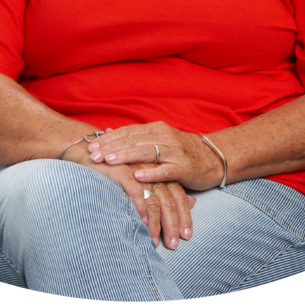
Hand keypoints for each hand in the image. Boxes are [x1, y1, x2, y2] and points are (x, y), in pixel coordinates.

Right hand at [62, 150, 194, 249]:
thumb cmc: (119, 165)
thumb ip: (169, 187)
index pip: (178, 193)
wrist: (89, 149)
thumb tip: (192, 202)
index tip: (187, 235)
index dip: (184, 214)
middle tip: (173, 244)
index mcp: (159, 169)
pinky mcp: (123, 171)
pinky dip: (140, 209)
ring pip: (156, 199)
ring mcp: (138, 169)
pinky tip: (142, 225)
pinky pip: (136, 192)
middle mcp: (152, 169)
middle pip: (170, 198)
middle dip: (173, 223)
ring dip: (157, 224)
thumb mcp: (146, 176)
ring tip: (157, 243)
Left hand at [87, 121, 225, 191]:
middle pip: (133, 140)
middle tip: (93, 155)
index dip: (108, 139)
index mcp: (155, 129)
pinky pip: (165, 170)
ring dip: (126, 156)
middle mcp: (163, 136)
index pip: (127, 132)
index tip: (91, 147)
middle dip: (111, 148)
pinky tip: (138, 176)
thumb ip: (134, 137)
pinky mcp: (184, 167)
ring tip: (109, 161)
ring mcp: (174, 151)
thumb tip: (107, 132)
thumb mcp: (157, 140)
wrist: (213, 157)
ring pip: (146, 152)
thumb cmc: (181, 151)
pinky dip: (152, 173)